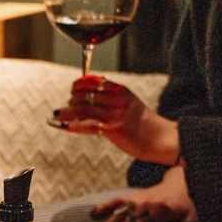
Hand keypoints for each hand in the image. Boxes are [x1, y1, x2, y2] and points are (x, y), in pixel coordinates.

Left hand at [55, 75, 179, 163]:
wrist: (162, 139)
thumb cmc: (146, 124)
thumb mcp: (132, 103)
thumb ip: (115, 97)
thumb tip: (97, 90)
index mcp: (122, 91)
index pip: (95, 81)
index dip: (80, 84)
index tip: (73, 88)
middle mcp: (117, 100)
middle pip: (86, 94)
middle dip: (72, 99)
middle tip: (67, 105)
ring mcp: (114, 115)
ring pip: (83, 108)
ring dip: (68, 111)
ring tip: (59, 114)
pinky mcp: (112, 129)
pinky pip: (87, 125)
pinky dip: (73, 125)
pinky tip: (64, 125)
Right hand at [90, 167, 196, 221]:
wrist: (183, 182)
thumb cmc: (189, 204)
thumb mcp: (191, 218)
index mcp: (160, 211)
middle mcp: (146, 204)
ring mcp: (138, 199)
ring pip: (119, 213)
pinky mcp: (134, 196)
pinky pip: (117, 201)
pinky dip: (105, 206)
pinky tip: (93, 213)